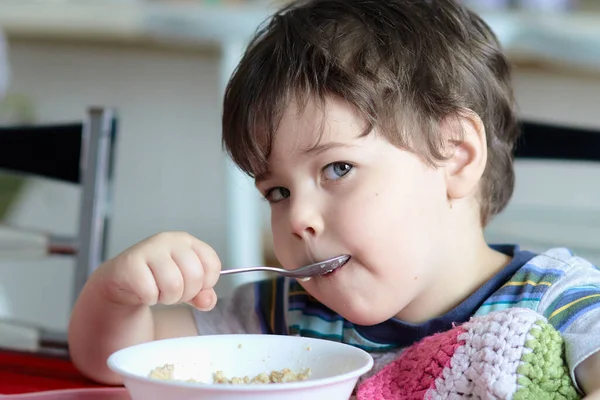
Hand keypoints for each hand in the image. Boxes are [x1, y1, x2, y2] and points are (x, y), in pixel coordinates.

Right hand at [93, 232, 220, 310]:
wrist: (123, 280)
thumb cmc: (158, 278)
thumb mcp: (186, 286)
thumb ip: (203, 294)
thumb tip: (207, 300)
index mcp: (187, 241)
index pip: (212, 264)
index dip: (206, 283)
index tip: (194, 286)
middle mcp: (170, 240)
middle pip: (195, 276)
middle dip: (186, 294)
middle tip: (173, 292)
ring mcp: (150, 249)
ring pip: (174, 285)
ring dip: (167, 298)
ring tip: (159, 291)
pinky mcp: (131, 263)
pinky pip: (150, 292)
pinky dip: (149, 299)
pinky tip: (144, 291)